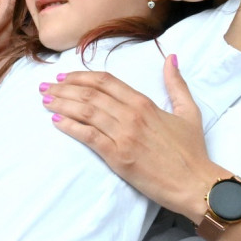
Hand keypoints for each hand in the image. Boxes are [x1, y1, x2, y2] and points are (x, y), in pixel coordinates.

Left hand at [40, 56, 222, 219]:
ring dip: (61, 104)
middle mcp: (131, 115)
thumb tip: (170, 58)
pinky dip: (70, 127)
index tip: (63, 77)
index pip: (106, 81)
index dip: (81, 77)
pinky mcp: (118, 156)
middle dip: (63, 88)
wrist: (195, 183)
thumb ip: (176, 84)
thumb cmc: (192, 151)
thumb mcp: (189, 111)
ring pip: (86, 112)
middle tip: (44, 87)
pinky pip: (88, 136)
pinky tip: (56, 122)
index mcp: (145, 103)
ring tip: (45, 101)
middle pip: (90, 94)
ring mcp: (123, 135)